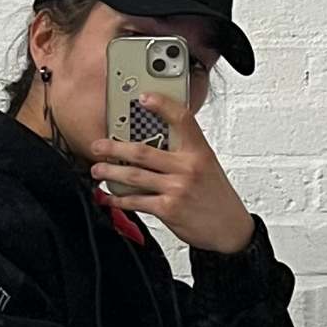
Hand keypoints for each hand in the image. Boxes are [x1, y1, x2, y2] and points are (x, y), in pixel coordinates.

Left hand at [88, 90, 254, 253]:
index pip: (182, 119)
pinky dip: (119, 199)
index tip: (143, 98)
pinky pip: (137, 201)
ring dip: (111, 172)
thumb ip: (184, 154)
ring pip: (135, 176)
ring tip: (97, 170)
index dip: (162, 105)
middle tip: (98, 145)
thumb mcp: (207, 166)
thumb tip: (154, 146)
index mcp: (199, 151)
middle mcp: (187, 167)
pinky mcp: (168, 209)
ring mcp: (177, 188)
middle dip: (115, 147)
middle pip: (144, 151)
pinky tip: (110, 196)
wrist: (229, 228)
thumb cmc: (215, 197)